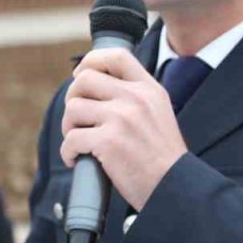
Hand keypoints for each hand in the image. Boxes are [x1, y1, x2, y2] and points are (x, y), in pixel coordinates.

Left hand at [61, 48, 187, 210]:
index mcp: (149, 89)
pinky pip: (71, 139)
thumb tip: (97, 89)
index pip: (116, 56)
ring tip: (79, 143)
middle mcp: (135, 98)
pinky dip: (68, 152)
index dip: (91, 61)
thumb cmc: (162, 158)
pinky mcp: (108, 141)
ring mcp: (121, 118)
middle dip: (72, 99)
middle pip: (84, 80)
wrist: (174, 187)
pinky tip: (77, 160)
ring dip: (69, 128)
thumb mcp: (158, 114)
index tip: (80, 74)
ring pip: (73, 109)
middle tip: (77, 120)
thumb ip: (136, 98)